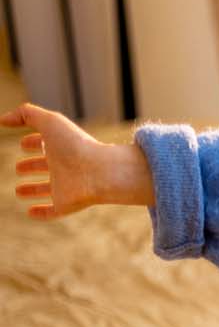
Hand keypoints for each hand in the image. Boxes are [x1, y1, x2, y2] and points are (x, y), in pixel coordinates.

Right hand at [4, 102, 153, 218]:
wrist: (100, 172)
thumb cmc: (76, 145)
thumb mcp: (50, 122)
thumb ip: (26, 114)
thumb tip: (3, 119)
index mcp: (61, 147)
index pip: (45, 143)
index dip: (33, 142)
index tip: (23, 144)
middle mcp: (64, 166)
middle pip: (46, 166)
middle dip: (31, 166)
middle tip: (19, 168)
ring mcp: (65, 187)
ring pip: (48, 189)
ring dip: (33, 190)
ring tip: (19, 191)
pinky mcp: (66, 204)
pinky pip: (53, 211)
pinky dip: (41, 213)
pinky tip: (30, 212)